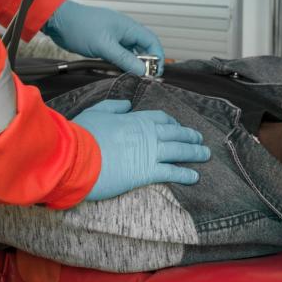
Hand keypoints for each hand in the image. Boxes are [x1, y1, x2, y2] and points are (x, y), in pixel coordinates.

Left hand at [43, 0, 164, 75]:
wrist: (60, 21)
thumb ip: (124, 59)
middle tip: (142, 78)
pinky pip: (118, 56)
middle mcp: (124, 32)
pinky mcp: (105, 44)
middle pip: (143, 49)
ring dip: (130, 65)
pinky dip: (119, 64)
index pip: (152, 42)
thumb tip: (143, 70)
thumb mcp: (105, 46)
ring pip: (129, 54)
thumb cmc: (80, 27)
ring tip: (128, 76)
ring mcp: (114, 38)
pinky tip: (115, 71)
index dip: (157, 57)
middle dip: (144, 64)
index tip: (154, 72)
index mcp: (128, 27)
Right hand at [72, 100, 209, 200]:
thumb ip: (113, 106)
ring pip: (179, 150)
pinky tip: (194, 176)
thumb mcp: (96, 112)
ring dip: (194, 153)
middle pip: (175, 133)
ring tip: (205, 155)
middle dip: (190, 136)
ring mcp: (149, 152)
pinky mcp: (146, 172)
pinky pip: (172, 172)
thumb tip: (127, 104)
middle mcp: (146, 134)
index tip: (178, 126)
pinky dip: (185, 174)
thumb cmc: (82, 135)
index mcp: (134, 119)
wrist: (76, 156)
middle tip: (200, 140)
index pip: (160, 118)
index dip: (172, 122)